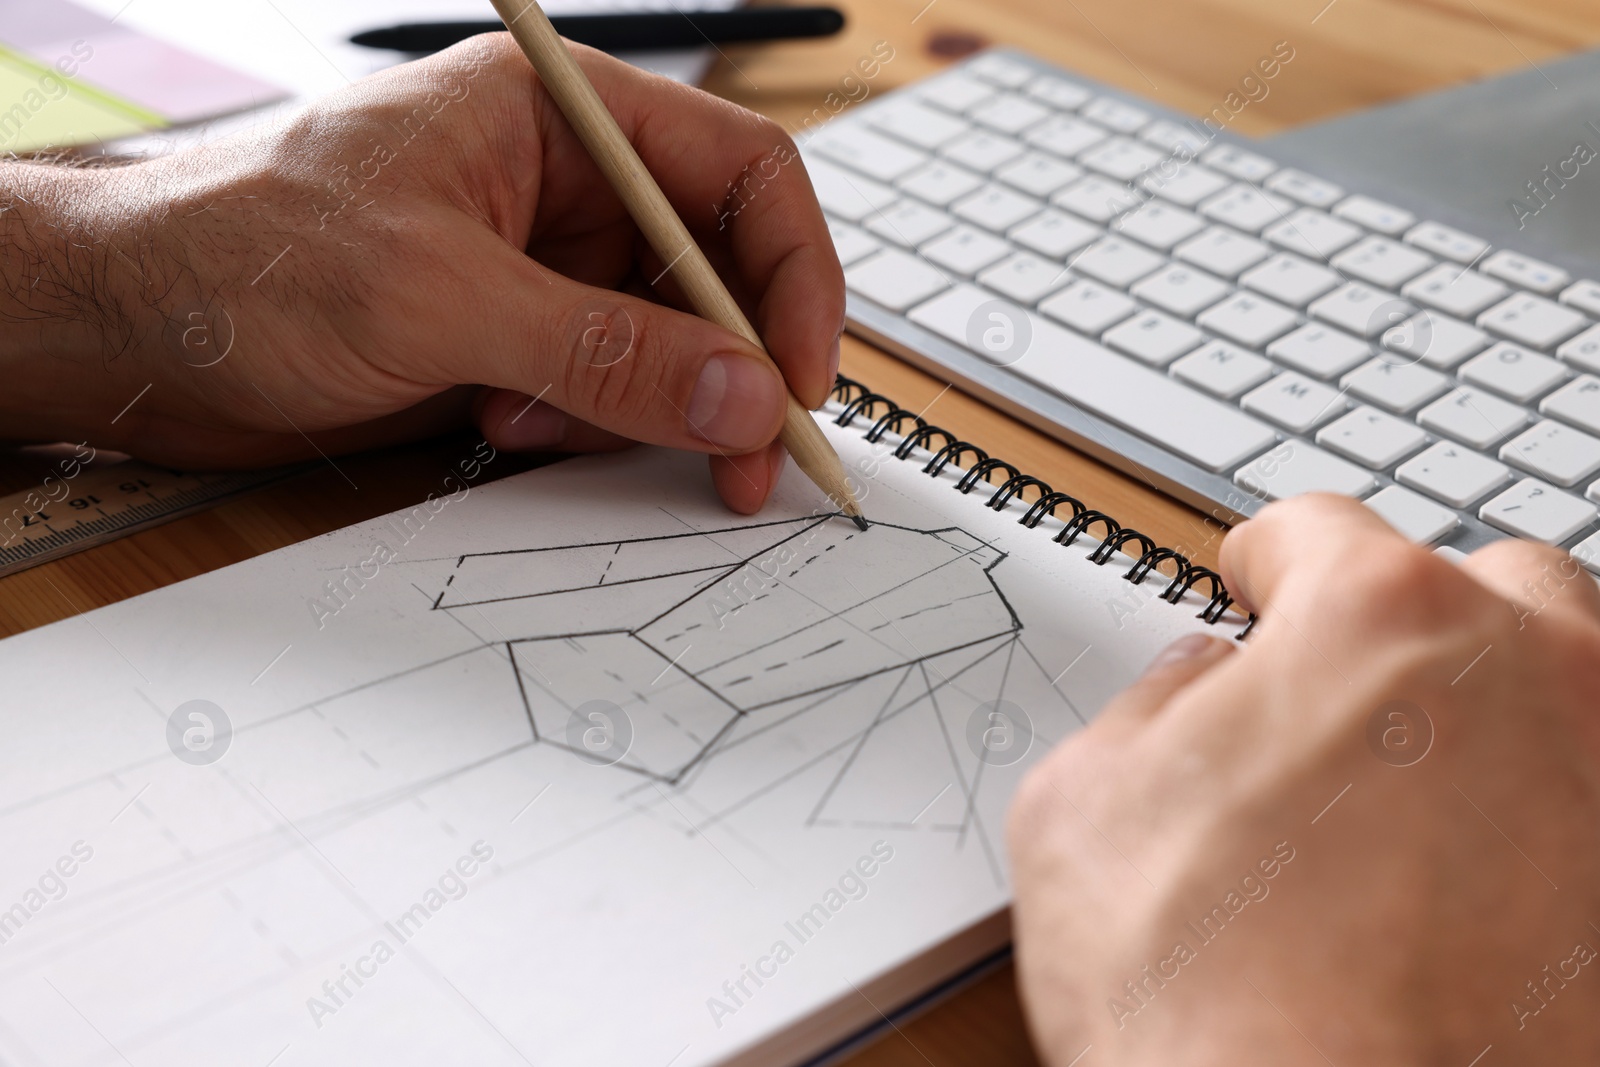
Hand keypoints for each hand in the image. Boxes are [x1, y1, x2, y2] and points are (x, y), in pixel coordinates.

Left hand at [0, 35, 842, 512]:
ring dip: (636, 409)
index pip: (739, 175)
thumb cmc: (240, 258)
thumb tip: (741, 395)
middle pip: (718, 272)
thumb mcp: (436, 298)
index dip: (790, 277)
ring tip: (532, 425)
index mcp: (560, 119)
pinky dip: (583, 431)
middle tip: (744, 462)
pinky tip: (497, 429)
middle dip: (731, 370)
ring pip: (668, 347)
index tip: (799, 380)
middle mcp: (566, 187)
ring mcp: (542, 267)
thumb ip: (602, 350)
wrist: (127, 334)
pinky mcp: (514, 340)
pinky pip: (606, 393)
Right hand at [1007, 495, 1599, 1064]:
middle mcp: (1534, 672)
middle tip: (1344, 707)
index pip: (1318, 529)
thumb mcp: (1080, 808)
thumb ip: (1145, 705)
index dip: (1265, 567)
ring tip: (1424, 801)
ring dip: (1502, 713)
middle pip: (1485, 581)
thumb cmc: (1213, 1013)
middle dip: (1409, 627)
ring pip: (1574, 685)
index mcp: (1379, 617)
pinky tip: (1481, 893)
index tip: (1260, 594)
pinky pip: (1596, 806)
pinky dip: (1552, 827)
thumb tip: (1193, 690)